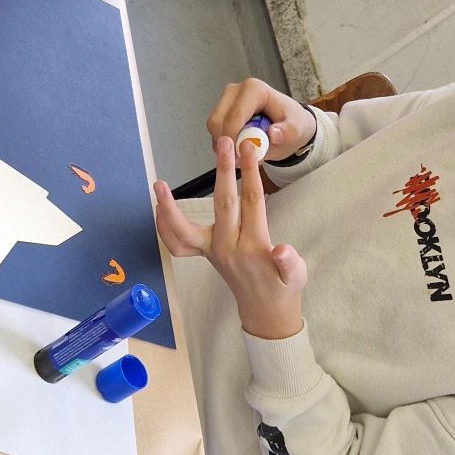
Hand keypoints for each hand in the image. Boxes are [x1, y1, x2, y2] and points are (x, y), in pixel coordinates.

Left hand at [155, 138, 306, 340]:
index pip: (252, 203)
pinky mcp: (204, 254)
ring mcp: (211, 251)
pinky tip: (159, 206)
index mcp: (253, 246)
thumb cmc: (283, 287)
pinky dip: (164, 226)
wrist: (265, 310)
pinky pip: (177, 243)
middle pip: (224, 204)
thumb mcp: (296, 276)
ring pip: (185, 230)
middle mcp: (227, 247)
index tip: (249, 149)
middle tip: (224, 143)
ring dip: (169, 207)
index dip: (250, 174)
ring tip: (158, 184)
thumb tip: (283, 251)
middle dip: (223, 171)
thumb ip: (289, 263)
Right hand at [207, 79, 316, 162]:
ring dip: (225, 145)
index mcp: (254, 90)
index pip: (234, 116)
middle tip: (242, 159)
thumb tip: (274, 133)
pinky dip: (224, 144)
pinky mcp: (222, 110)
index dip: (234, 139)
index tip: (240, 157)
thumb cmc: (291, 123)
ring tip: (244, 154)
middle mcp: (236, 91)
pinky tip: (240, 149)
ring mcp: (226, 99)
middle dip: (228, 143)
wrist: (289, 123)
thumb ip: (287, 132)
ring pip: (213, 127)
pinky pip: (215, 131)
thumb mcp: (296, 129)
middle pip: (218, 121)